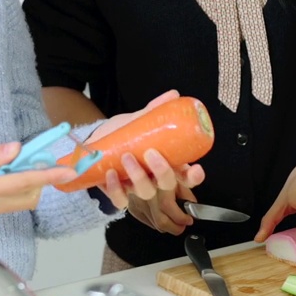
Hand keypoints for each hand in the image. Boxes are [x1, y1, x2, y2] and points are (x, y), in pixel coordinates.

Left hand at [87, 90, 205, 221]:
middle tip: (151, 153)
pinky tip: (111, 174)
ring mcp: (136, 188)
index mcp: (166, 164)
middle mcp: (154, 180)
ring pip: (145, 193)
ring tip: (127, 157)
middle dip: (162, 172)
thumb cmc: (125, 134)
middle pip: (167, 186)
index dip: (194, 177)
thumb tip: (173, 95)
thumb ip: (154, 110)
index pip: (187, 177)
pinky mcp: (118, 193)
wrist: (98, 142)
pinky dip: (116, 189)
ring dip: (138, 177)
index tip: (196, 168)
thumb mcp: (138, 121)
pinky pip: (120, 200)